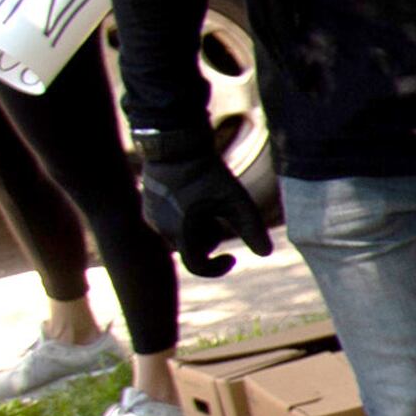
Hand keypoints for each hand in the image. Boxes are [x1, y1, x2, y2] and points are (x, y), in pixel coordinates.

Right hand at [135, 145, 271, 278]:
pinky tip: (192, 198)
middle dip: (210, 237)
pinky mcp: (147, 210)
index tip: (233, 258)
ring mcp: (151, 219)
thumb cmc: (209, 173)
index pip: (197, 266)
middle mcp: (161, 230)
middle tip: (218, 213)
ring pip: (182, 238)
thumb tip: (267, 254)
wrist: (177, 147)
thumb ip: (252, 229)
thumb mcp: (236, 200)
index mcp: (181, 231)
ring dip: (197, 229)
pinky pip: (170, 225)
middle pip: (194, 249)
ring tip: (204, 203)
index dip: (217, 268)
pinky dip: (184, 220)